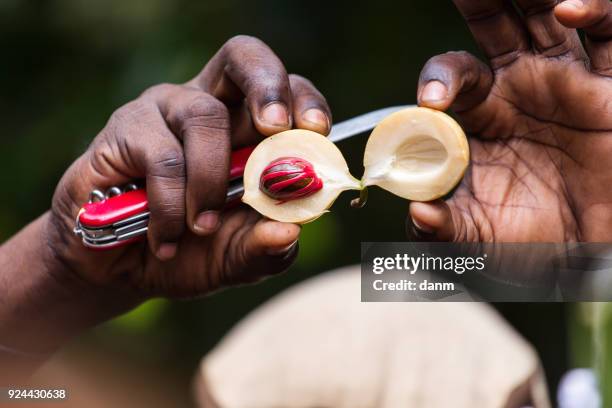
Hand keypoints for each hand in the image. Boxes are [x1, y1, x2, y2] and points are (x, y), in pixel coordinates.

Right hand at [48, 35, 331, 299]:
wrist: (122, 271)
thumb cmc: (190, 253)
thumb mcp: (236, 259)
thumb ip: (265, 248)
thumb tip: (291, 231)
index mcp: (247, 130)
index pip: (285, 90)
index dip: (304, 100)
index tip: (318, 130)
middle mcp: (208, 106)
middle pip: (243, 57)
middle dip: (268, 86)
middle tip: (276, 127)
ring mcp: (164, 111)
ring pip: (205, 117)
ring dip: (211, 181)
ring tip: (202, 228)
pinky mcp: (125, 129)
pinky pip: (162, 157)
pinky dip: (171, 206)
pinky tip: (166, 240)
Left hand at [408, 0, 611, 241]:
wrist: (591, 253)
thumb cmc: (531, 241)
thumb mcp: (479, 238)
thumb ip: (443, 228)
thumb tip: (418, 215)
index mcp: (481, 115)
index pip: (452, 76)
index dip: (439, 78)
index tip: (431, 102)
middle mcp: (520, 86)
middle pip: (494, 25)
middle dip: (478, 0)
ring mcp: (566, 79)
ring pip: (545, 16)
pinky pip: (609, 35)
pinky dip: (594, 13)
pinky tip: (570, 9)